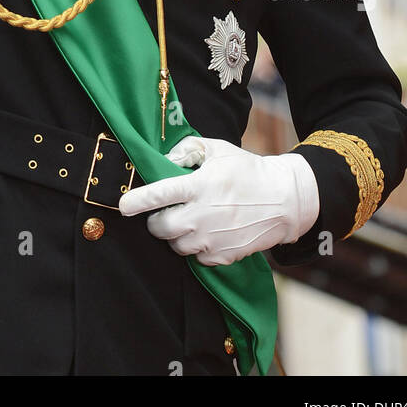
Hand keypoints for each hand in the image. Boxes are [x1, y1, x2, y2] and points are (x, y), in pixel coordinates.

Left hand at [118, 135, 319, 265]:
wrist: (284, 200)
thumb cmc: (247, 170)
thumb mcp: (217, 149)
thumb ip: (187, 150)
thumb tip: (164, 161)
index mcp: (200, 186)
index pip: (160, 194)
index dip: (137, 201)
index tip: (123, 205)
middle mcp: (203, 215)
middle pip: (160, 228)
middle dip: (155, 221)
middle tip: (165, 211)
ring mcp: (213, 239)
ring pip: (175, 245)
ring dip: (175, 234)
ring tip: (191, 219)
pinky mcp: (223, 256)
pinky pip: (195, 257)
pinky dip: (195, 247)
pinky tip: (207, 231)